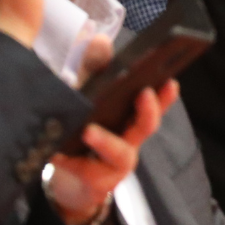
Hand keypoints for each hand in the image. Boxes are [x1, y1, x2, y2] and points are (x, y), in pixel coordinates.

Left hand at [46, 75, 177, 224]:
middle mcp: (130, 141)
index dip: (166, 95)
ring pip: (119, 152)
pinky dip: (67, 159)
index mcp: (131, 119)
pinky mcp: (95, 181)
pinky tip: (54, 152)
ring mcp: (115, 164)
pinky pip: (83, 169)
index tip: (170, 82)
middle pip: (147, 126)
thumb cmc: (83, 136)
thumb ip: (92, 69)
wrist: (71, 183)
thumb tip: (100, 41)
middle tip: (143, 94)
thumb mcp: (86, 98)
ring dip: (105, 141)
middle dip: (148, 110)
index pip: (156, 103)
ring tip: (88, 131)